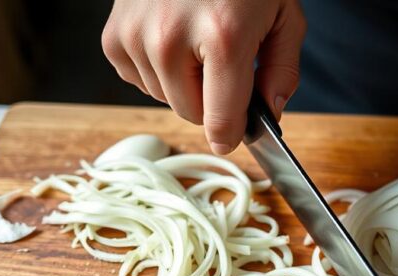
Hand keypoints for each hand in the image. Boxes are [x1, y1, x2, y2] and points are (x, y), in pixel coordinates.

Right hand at [102, 0, 305, 154]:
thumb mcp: (285, 17)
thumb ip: (283, 71)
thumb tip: (269, 113)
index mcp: (222, 37)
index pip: (220, 120)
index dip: (232, 135)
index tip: (234, 136)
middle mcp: (171, 38)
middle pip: (190, 114)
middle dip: (212, 101)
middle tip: (225, 66)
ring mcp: (135, 35)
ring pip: (164, 98)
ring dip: (185, 83)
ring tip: (198, 44)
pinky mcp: (113, 35)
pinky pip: (139, 80)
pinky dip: (158, 69)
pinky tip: (173, 40)